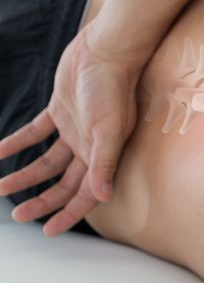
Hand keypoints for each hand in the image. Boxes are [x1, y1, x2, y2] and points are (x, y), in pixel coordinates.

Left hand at [0, 24, 143, 235]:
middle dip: (42, 201)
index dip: (69, 214)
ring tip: (0, 187)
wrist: (106, 51)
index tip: (48, 230)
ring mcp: (73, 128)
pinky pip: (34, 134)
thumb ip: (104, 162)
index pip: (86, 194)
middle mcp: (89, 145)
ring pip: (46, 162)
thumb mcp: (109, 129)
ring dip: (25, 176)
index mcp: (103, 153)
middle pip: (64, 183)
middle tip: (18, 216)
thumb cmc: (113, 89)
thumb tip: (103, 195)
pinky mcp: (59, 110)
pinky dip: (16, 144)